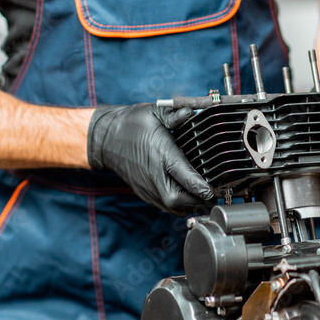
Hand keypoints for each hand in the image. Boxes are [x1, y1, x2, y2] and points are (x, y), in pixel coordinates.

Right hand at [87, 103, 214, 215]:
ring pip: (171, 207)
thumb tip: (190, 111)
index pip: (182, 175)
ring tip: (203, 199)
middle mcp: (153, 174)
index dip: (199, 186)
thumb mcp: (154, 113)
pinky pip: (164, 206)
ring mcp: (147, 186)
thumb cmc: (131, 124)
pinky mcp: (144, 192)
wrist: (106, 138)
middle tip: (213, 196)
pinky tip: (188, 198)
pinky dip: (178, 206)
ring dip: (189, 205)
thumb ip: (175, 115)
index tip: (212, 191)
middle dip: (197, 201)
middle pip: (177, 199)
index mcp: (160, 153)